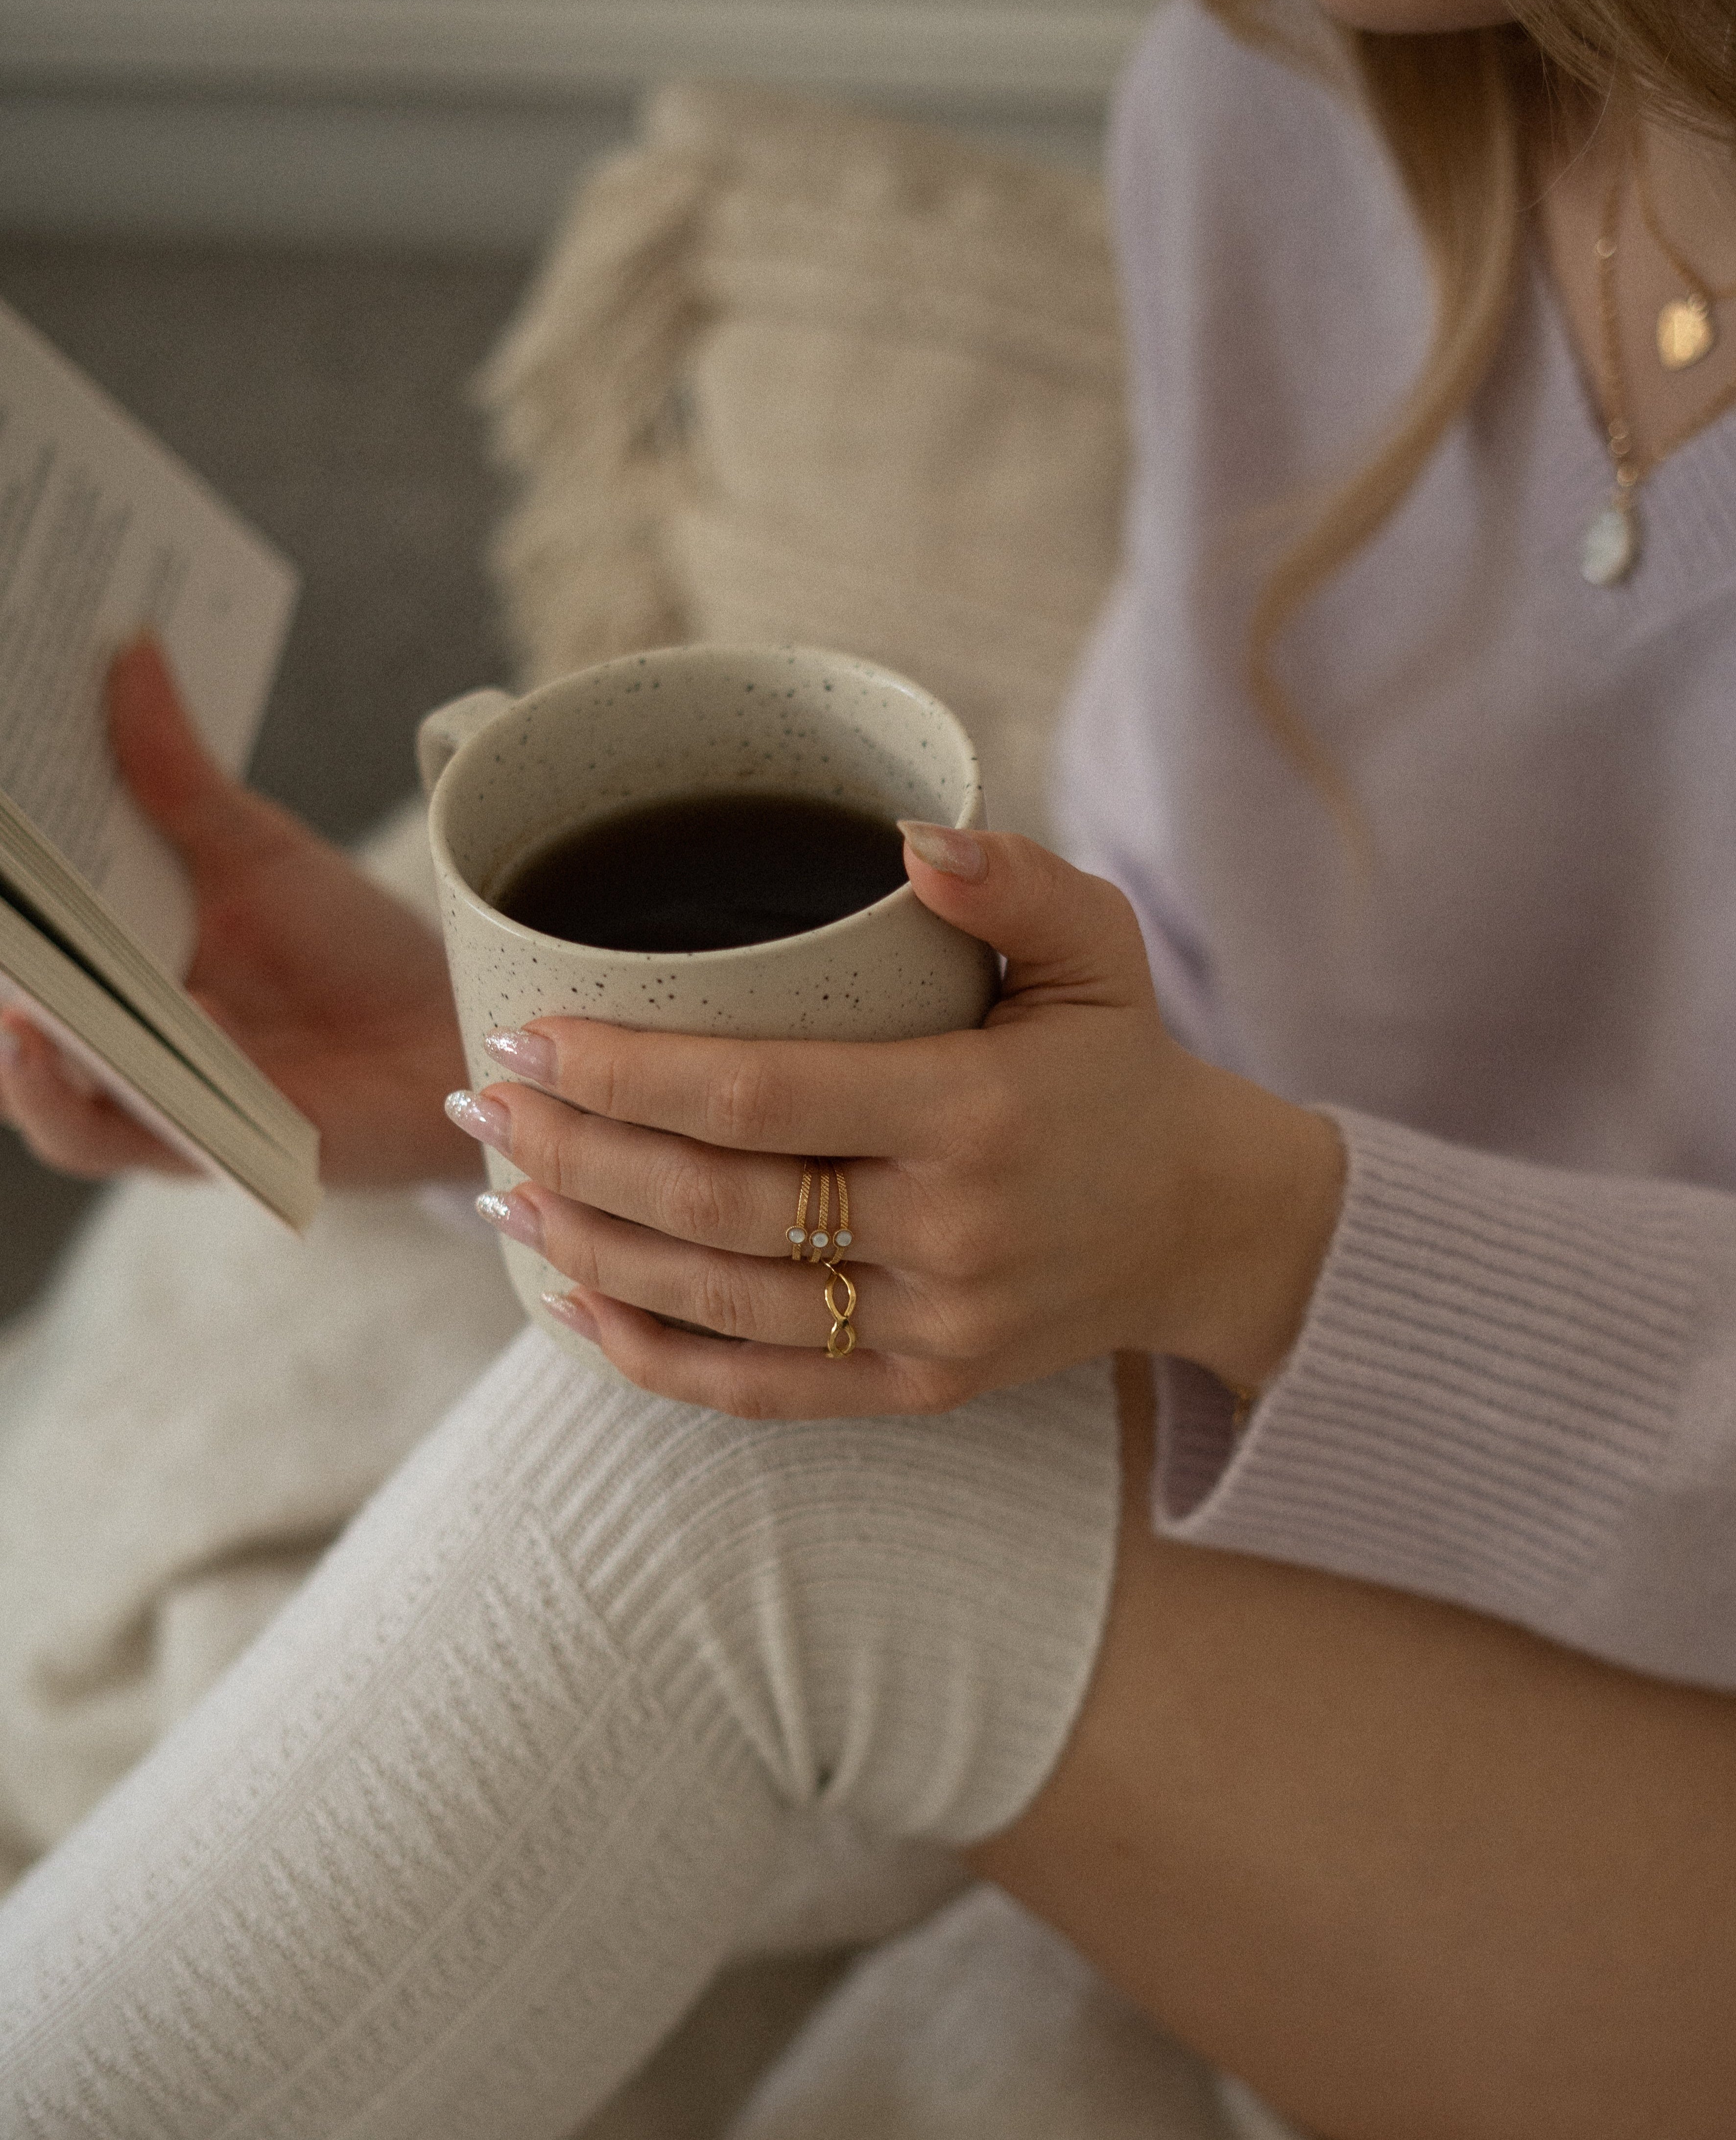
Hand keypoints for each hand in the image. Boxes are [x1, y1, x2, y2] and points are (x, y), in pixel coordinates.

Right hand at [0, 636, 476, 1187]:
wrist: (453, 1035)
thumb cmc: (356, 950)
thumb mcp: (256, 851)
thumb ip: (177, 773)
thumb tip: (129, 652)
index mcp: (113, 957)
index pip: (16, 930)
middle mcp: (114, 1033)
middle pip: (8, 1013)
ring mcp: (148, 1096)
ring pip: (35, 1094)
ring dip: (15, 1053)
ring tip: (12, 1006)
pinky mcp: (197, 1148)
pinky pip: (109, 1138)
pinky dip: (84, 1097)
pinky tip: (86, 1046)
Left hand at [449, 824, 1344, 1417]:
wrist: (1205, 1226)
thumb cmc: (1125, 1070)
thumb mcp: (1102, 952)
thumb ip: (1016, 883)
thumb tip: (909, 839)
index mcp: (975, 1111)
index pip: (758, 1096)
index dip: (625, 1073)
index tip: (529, 1037)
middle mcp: (948, 1231)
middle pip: (712, 1204)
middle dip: (574, 1153)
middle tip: (481, 1104)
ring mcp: (932, 1325)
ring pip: (718, 1302)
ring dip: (589, 1249)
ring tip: (498, 1190)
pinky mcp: (922, 1385)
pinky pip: (764, 1391)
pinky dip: (654, 1358)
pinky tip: (573, 1306)